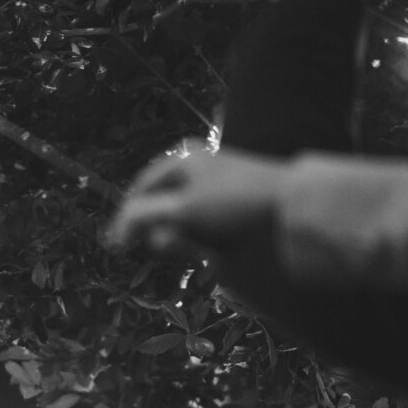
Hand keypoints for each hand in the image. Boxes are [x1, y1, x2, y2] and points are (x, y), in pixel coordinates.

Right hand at [110, 146, 286, 259]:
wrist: (290, 201)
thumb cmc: (234, 201)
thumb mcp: (184, 210)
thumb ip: (147, 218)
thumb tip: (118, 233)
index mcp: (181, 159)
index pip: (141, 191)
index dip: (126, 219)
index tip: (117, 246)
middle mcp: (196, 163)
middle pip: (161, 199)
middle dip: (154, 225)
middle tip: (150, 247)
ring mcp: (216, 178)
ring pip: (182, 210)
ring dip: (176, 231)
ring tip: (180, 247)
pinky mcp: (232, 196)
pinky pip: (203, 215)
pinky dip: (197, 231)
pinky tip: (205, 245)